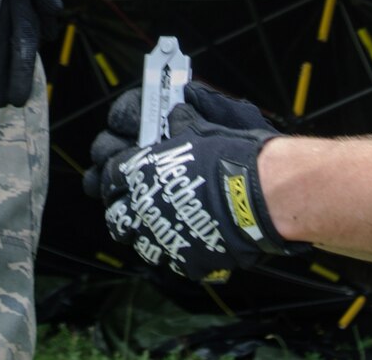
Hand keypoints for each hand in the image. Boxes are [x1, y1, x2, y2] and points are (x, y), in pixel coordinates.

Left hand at [85, 81, 303, 282]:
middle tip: (134, 201)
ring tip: (156, 224)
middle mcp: (144, 207)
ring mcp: (163, 237)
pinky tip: (184, 240)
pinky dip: (172, 250)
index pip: (108, 175)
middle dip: (122, 206)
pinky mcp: (184, 260)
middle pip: (115, 214)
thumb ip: (181, 121)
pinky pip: (167, 258)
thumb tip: (178, 111)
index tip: (120, 173)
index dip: (112, 174)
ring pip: (136, 240)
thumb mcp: (202, 127)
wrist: (263, 193)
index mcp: (140, 172)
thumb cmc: (232, 155)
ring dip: (142, 230)